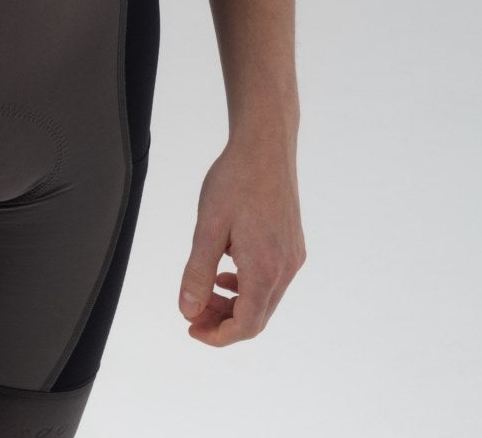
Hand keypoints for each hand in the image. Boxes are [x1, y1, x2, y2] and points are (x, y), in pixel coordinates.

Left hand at [177, 128, 305, 344]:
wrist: (265, 146)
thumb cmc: (235, 180)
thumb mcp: (208, 226)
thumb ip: (198, 272)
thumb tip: (188, 310)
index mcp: (265, 268)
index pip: (246, 325)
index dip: (217, 335)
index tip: (191, 327)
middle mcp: (285, 268)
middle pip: (256, 316)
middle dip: (223, 320)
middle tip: (193, 310)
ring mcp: (292, 256)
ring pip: (265, 299)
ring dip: (234, 303)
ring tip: (205, 288)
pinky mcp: (293, 244)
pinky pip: (271, 279)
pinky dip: (247, 285)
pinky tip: (227, 268)